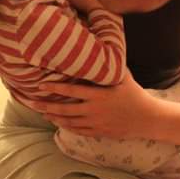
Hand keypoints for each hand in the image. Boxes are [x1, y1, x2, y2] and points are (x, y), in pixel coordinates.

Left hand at [36, 72, 154, 137]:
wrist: (147, 118)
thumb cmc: (134, 93)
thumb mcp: (124, 76)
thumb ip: (110, 64)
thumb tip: (101, 45)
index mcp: (99, 94)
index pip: (72, 91)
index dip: (56, 88)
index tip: (41, 84)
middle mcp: (95, 110)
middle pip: (65, 109)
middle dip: (47, 106)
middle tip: (32, 103)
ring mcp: (96, 123)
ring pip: (69, 122)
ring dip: (54, 117)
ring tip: (42, 112)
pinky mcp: (98, 132)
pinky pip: (78, 130)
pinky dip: (65, 127)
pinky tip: (57, 122)